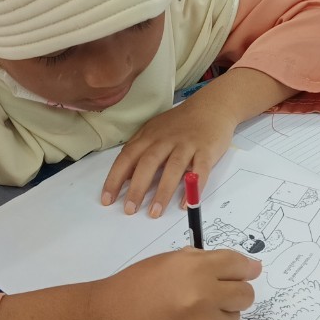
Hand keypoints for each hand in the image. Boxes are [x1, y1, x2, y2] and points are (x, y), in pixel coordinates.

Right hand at [92, 248, 260, 319]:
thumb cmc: (137, 285)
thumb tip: (243, 267)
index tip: (250, 271)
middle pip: (246, 295)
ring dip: (220, 315)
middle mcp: (204, 297)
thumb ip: (204, 261)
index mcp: (197, 269)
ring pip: (233, 319)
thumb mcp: (170, 261)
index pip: (240, 266)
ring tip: (193, 312)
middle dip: (236, 293)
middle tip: (219, 294)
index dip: (247, 268)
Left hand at [102, 93, 239, 217]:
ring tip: (154, 212)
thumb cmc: (180, 123)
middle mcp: (166, 140)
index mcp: (149, 136)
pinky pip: (200, 171)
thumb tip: (123, 177)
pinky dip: (192, 189)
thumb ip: (139, 151)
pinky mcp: (206, 151)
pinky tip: (185, 204)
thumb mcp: (154, 131)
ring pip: (173, 168)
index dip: (115, 178)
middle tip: (129, 209)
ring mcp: (187, 145)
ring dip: (163, 192)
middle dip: (137, 188)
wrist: (212, 107)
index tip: (107, 199)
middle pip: (148, 163)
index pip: (127, 157)